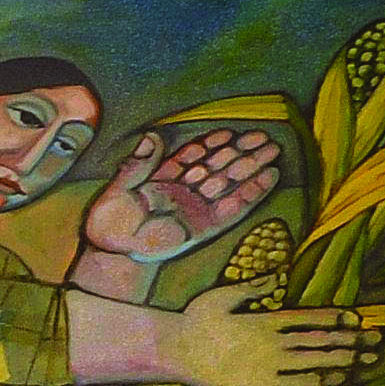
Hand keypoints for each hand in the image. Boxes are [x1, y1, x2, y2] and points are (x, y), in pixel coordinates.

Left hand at [82, 122, 287, 266]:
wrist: (115, 253)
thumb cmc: (111, 222)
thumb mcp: (120, 188)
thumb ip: (139, 164)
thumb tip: (151, 136)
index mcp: (165, 178)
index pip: (194, 156)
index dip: (212, 144)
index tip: (229, 132)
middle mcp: (185, 190)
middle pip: (217, 166)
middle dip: (240, 152)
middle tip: (264, 137)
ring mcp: (197, 207)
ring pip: (228, 183)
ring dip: (251, 168)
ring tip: (273, 152)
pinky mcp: (206, 225)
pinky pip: (232, 208)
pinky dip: (250, 194)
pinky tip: (268, 178)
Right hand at [160, 300, 372, 385]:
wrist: (174, 352)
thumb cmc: (194, 321)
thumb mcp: (222, 295)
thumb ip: (253, 287)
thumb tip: (278, 277)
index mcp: (267, 320)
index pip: (312, 318)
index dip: (338, 319)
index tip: (359, 319)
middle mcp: (274, 343)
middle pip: (322, 341)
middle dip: (353, 342)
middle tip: (378, 342)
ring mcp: (269, 366)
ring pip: (317, 363)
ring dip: (346, 362)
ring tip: (368, 362)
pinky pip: (299, 385)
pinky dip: (322, 382)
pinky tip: (340, 380)